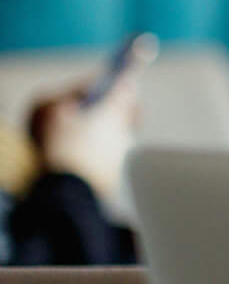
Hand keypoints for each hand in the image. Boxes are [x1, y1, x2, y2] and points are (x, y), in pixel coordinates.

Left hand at [30, 68, 141, 205]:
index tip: (133, 84)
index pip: (87, 86)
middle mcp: (40, 122)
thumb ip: (120, 95)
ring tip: (118, 145)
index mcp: (47, 105)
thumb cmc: (87, 155)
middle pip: (88, 108)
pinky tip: (108, 160)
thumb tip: (127, 83)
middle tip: (131, 119)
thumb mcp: (110, 117)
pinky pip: (85, 147)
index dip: (115, 85)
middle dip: (113, 113)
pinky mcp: (57, 164)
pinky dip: (101, 149)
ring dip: (110, 133)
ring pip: (90, 129)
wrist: (73, 200)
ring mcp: (46, 144)